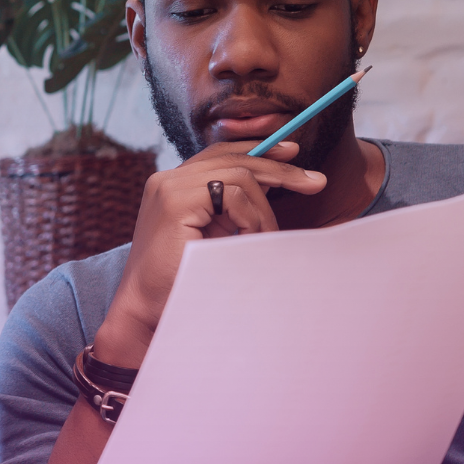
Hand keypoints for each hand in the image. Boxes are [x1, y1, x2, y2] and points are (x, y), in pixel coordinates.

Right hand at [92, 140, 327, 366]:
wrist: (149, 312)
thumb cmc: (183, 281)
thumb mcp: (213, 234)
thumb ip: (231, 209)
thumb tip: (275, 184)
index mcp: (172, 185)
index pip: (220, 154)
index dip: (258, 151)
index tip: (292, 155)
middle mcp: (166, 180)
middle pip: (233, 158)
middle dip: (279, 169)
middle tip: (315, 183)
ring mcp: (168, 187)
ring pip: (239, 176)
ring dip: (263, 210)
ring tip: (267, 238)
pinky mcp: (175, 202)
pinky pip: (232, 194)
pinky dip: (251, 218)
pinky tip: (249, 240)